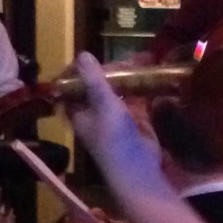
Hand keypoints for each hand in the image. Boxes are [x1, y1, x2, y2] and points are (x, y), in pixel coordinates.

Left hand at [64, 55, 165, 201]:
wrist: (138, 169)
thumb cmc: (114, 138)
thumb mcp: (103, 104)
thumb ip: (93, 79)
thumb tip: (82, 54)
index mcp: (78, 111)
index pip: (71, 87)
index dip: (77, 71)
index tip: (90, 57)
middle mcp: (94, 112)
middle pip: (97, 85)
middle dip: (109, 70)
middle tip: (123, 60)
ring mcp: (114, 116)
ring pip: (118, 90)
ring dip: (127, 76)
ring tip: (140, 60)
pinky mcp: (134, 119)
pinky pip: (135, 97)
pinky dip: (141, 86)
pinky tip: (150, 73)